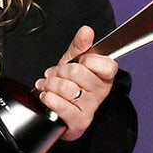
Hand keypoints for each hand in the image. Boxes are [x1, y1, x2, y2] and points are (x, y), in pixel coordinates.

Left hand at [34, 25, 116, 141]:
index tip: (80, 62)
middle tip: (56, 74)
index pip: (105, 64)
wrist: (62, 110)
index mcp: (105, 75)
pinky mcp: (79, 121)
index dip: (87, 60)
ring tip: (49, 85)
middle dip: (60, 71)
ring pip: (66, 88)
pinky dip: (48, 98)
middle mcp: (101, 92)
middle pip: (77, 72)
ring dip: (50, 84)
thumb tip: (86, 31)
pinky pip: (61, 105)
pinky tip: (47, 96)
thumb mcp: (74, 61)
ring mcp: (91, 107)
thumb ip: (80, 45)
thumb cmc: (71, 84)